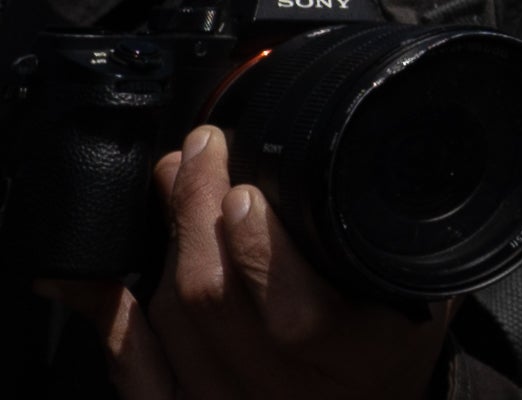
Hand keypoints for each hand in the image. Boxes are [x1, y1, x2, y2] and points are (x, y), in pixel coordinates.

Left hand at [69, 129, 451, 399]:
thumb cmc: (390, 353)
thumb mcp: (426, 298)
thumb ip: (410, 243)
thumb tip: (396, 158)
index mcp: (352, 360)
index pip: (298, 316)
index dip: (260, 253)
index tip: (245, 191)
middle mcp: (280, 393)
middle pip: (213, 302)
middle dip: (198, 210)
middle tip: (201, 148)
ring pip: (168, 320)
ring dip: (165, 239)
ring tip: (174, 177)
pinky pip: (130, 363)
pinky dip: (105, 311)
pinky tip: (93, 272)